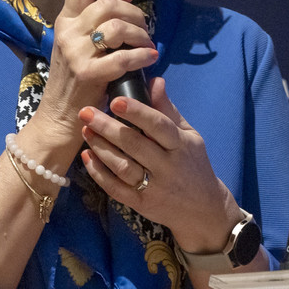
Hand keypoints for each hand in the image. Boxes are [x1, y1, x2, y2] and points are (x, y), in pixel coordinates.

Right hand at [37, 0, 157, 144]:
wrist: (60, 115)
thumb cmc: (76, 79)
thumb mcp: (77, 45)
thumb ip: (94, 26)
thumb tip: (126, 10)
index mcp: (65, 21)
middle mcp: (68, 32)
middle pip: (108, 4)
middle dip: (135, 14)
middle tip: (143, 29)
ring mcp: (75, 52)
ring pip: (118, 27)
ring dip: (141, 35)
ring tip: (146, 46)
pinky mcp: (87, 73)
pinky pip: (123, 56)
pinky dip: (142, 56)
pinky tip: (149, 58)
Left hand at [79, 76, 239, 248]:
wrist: (203, 208)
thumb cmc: (193, 164)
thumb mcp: (189, 135)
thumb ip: (168, 110)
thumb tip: (154, 80)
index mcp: (181, 146)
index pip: (159, 126)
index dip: (138, 113)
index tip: (116, 100)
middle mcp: (168, 167)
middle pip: (135, 145)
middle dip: (108, 127)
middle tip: (86, 112)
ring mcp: (155, 188)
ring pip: (123, 166)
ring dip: (101, 148)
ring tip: (85, 131)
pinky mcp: (142, 204)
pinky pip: (116, 189)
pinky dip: (100, 173)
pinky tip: (87, 157)